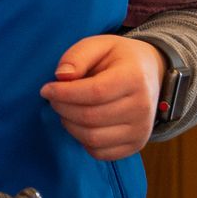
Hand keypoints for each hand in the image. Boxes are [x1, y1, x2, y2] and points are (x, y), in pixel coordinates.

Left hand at [38, 34, 164, 161]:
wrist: (150, 73)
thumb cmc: (118, 58)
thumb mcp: (99, 44)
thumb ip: (78, 56)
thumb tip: (61, 77)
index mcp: (134, 78)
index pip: (95, 92)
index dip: (64, 93)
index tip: (46, 89)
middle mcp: (142, 107)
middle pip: (90, 117)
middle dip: (62, 108)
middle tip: (53, 98)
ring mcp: (142, 130)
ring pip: (93, 138)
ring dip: (69, 125)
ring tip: (65, 109)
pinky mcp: (136, 145)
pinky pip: (100, 153)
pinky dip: (82, 140)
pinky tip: (79, 123)